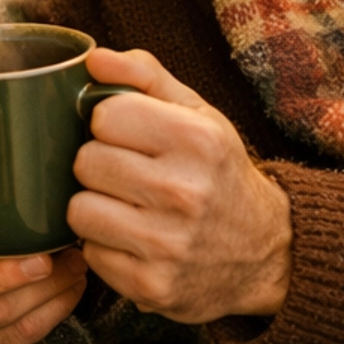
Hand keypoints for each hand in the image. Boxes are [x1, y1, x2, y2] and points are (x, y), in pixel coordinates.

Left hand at [70, 48, 290, 322]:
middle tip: (128, 175)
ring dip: (95, 208)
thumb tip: (94, 57)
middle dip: (100, 165)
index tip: (130, 136)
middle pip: (86, 162)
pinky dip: (105, 247)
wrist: (264, 254)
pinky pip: (91, 254)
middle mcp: (185, 192)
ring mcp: (168, 244)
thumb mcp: (198, 115)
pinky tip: (134, 240)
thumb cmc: (218, 174)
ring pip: (78, 211)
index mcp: (198, 140)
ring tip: (125, 207)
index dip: (109, 123)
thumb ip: (145, 76)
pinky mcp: (152, 286)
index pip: (105, 115)